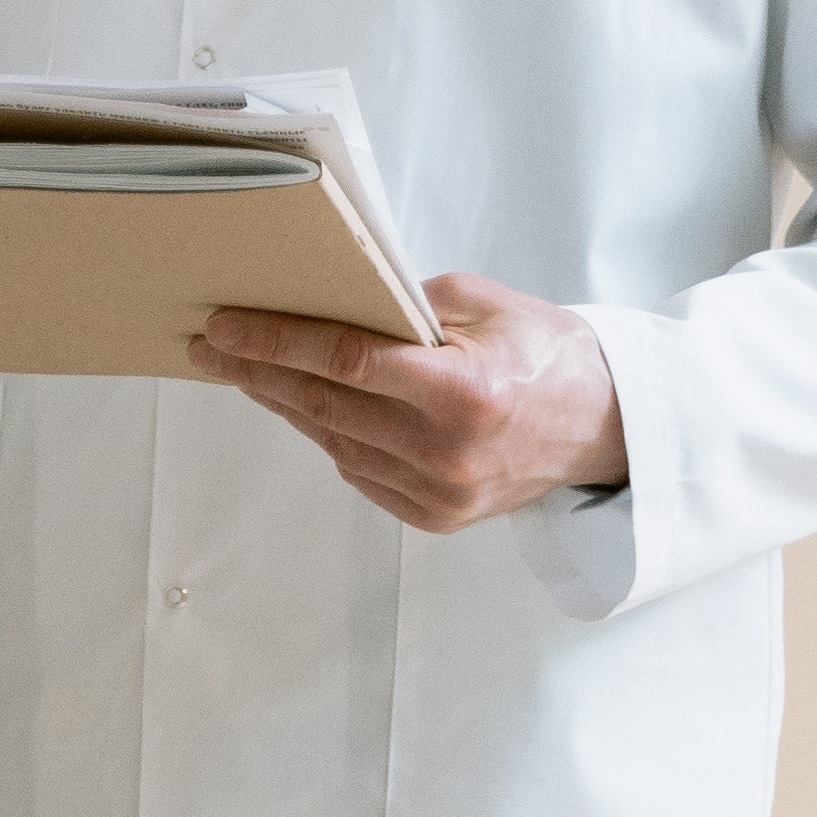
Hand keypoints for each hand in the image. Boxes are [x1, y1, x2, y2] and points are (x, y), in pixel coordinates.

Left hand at [191, 276, 629, 530]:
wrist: (608, 427)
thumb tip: (326, 299)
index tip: (224, 327)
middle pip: (325, 405)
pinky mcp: (436, 517)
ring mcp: (440, 493)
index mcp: (464, 393)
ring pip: (333, 441)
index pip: (346, 362)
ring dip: (283, 404)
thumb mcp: (482, 304)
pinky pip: (358, 470)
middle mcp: (448, 453)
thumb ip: (402, 301)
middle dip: (257, 371)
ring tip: (242, 371)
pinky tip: (300, 405)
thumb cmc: (547, 354)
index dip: (276, 342)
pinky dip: (327, 435)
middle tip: (208, 345)